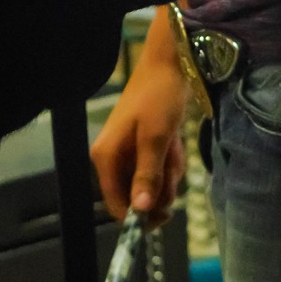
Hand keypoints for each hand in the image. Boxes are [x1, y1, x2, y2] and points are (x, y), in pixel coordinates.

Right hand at [91, 56, 189, 227]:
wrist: (169, 65)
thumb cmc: (159, 97)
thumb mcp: (156, 138)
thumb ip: (147, 175)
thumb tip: (141, 211)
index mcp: (106, 157)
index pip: (117, 205)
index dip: (140, 217)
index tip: (167, 214)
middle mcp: (112, 159)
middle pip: (137, 197)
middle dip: (161, 187)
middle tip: (173, 165)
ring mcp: (127, 154)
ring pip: (152, 184)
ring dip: (169, 172)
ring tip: (174, 146)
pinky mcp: (142, 148)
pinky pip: (158, 170)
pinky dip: (170, 161)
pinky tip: (174, 142)